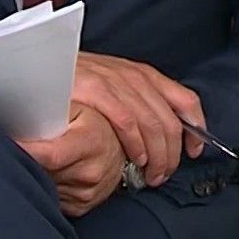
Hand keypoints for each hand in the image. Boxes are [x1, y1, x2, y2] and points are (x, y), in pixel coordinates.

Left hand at [20, 104, 124, 216]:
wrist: (117, 151)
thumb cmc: (94, 125)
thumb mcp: (79, 109)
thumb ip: (54, 112)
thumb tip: (24, 116)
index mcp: (91, 143)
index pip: (50, 155)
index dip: (26, 150)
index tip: (9, 143)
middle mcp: (90, 172)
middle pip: (42, 172)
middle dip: (27, 161)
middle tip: (21, 148)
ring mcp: (86, 194)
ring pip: (43, 187)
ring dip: (36, 175)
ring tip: (41, 160)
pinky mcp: (79, 207)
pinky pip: (51, 199)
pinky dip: (46, 187)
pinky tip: (51, 174)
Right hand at [70, 53, 204, 185]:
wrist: (42, 63)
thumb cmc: (77, 79)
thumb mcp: (115, 86)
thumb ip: (137, 103)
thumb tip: (160, 133)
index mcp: (144, 75)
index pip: (185, 100)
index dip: (196, 129)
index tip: (194, 151)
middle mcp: (135, 77)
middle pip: (169, 121)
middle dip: (172, 154)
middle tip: (165, 174)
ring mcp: (116, 82)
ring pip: (153, 125)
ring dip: (157, 156)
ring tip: (152, 174)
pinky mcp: (96, 89)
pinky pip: (127, 122)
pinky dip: (136, 144)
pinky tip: (135, 158)